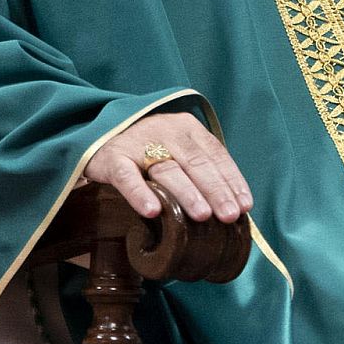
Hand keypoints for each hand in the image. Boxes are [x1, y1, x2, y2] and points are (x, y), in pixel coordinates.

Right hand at [83, 112, 252, 223]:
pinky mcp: (111, 158)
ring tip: (203, 216)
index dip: (232, 179)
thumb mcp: (177, 150)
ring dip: (187, 193)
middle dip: (216, 190)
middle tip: (230, 215)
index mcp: (186, 128)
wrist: (98, 135)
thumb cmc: (148, 150)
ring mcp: (138, 143)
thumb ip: (200, 169)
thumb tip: (232, 206)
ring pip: (167, 169)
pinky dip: (140, 193)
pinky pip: (126, 176)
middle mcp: (165, 130)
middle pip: (196, 162)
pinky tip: (153, 212)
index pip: (215, 154)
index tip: (245, 205)